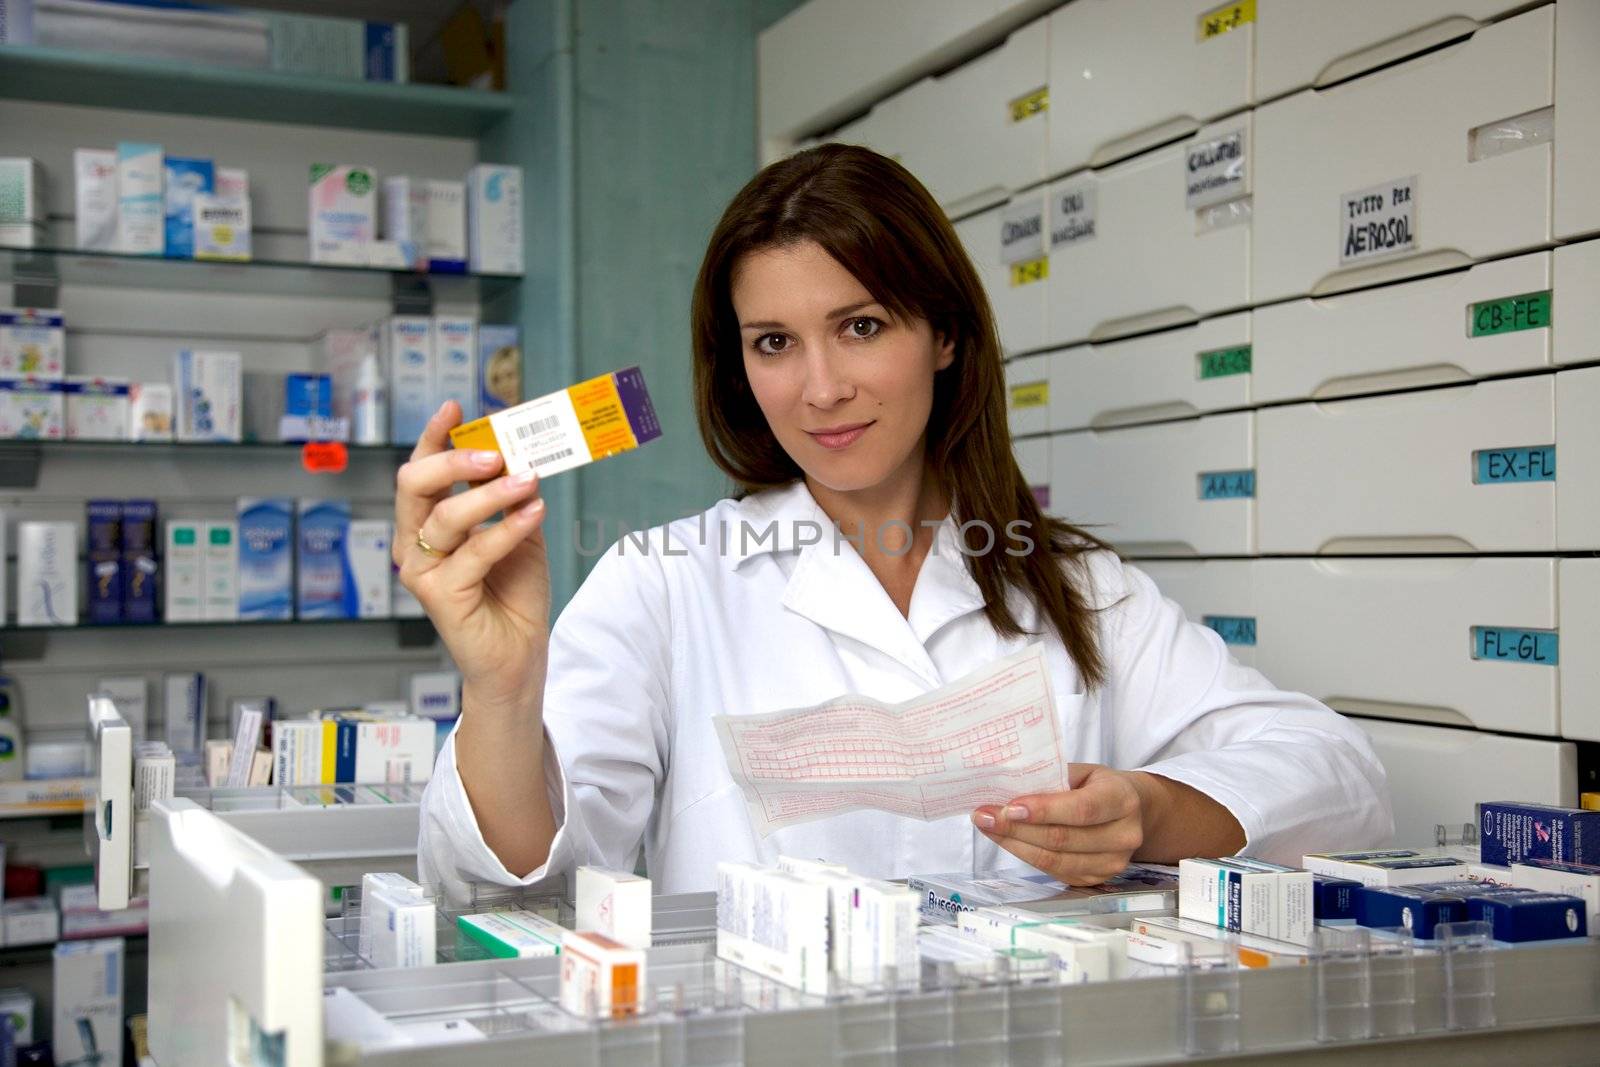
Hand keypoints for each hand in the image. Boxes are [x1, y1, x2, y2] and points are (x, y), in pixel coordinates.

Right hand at [394, 401, 550, 711]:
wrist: (519, 652)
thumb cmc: (513, 592)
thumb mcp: (519, 530)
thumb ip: (514, 495)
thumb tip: (522, 452)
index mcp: (428, 522)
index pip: (422, 470)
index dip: (434, 436)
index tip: (456, 407)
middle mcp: (414, 543)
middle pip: (415, 485)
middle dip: (453, 460)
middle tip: (495, 452)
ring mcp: (422, 571)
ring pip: (445, 518)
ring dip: (490, 494)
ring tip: (529, 479)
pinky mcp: (441, 596)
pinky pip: (475, 552)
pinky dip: (507, 529)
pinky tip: (534, 513)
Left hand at [971, 764, 1152, 885]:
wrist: (1128, 811)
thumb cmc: (1098, 786)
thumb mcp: (1082, 772)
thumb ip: (1052, 778)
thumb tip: (1006, 787)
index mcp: (1122, 800)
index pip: (1082, 809)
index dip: (1045, 811)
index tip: (1009, 808)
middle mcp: (1123, 835)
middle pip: (1063, 839)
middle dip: (1017, 828)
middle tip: (984, 816)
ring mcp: (1112, 863)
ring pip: (1054, 860)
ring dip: (1014, 844)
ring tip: (987, 827)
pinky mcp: (1095, 879)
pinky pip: (1054, 871)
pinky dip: (1025, 855)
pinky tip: (1006, 840)